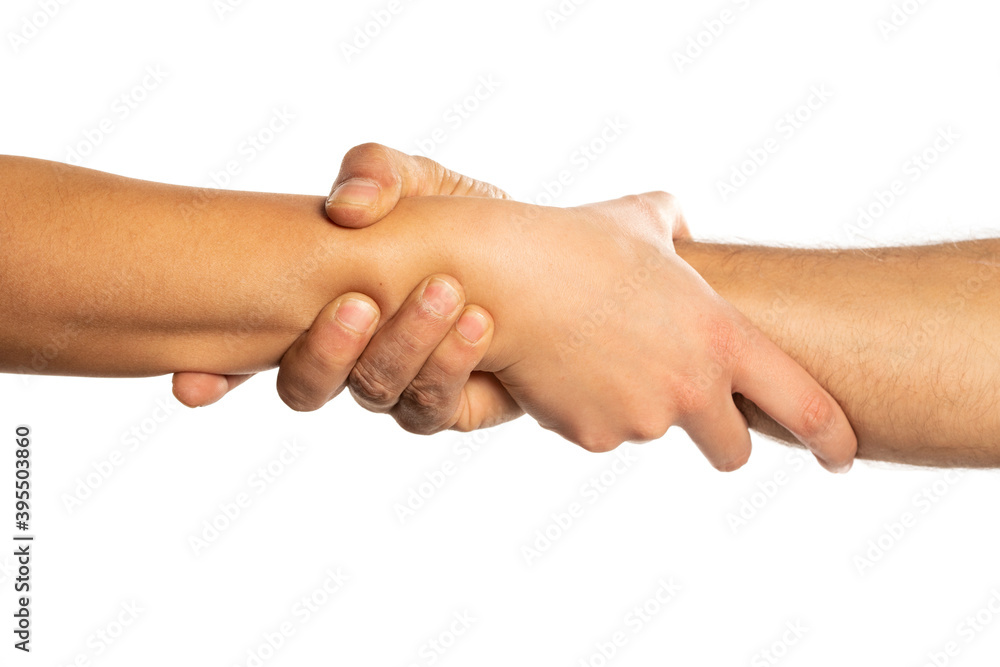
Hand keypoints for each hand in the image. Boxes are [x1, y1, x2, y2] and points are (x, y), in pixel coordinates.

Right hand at [171, 143, 521, 431]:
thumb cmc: (449, 216)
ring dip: (405, 345)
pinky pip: (432, 407)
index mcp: (315, 310)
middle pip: (305, 385)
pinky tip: (478, 324)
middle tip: (360, 302)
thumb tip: (346, 206)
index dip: (215, 375)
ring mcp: (392, 388)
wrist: (524, 254)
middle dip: (328, 349)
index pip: (247, 352)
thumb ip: (376, 174)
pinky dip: (451, 365)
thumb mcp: (414, 180)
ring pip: (374, 393)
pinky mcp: (443, 405)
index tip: (192, 384)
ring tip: (447, 292)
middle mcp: (346, 358)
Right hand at [347, 192, 856, 471]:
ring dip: (632, 404)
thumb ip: (674, 221)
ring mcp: (644, 419)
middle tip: (693, 410)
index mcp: (721, 337)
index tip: (842, 457)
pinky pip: (600, 431)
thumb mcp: (640, 218)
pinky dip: (588, 409)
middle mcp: (693, 388)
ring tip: (591, 351)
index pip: (803, 405)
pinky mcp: (594, 436)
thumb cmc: (576, 242)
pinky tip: (562, 368)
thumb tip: (682, 223)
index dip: (832, 437)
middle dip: (719, 440)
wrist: (504, 278)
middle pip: (731, 451)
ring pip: (650, 429)